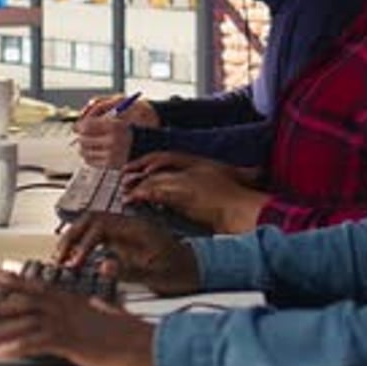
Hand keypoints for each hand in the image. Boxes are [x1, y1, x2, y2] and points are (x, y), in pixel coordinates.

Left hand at [0, 271, 153, 365]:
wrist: (149, 344)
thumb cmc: (133, 333)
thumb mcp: (113, 314)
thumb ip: (101, 306)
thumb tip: (96, 301)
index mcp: (76, 300)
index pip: (40, 287)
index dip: (16, 283)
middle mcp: (70, 307)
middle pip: (25, 304)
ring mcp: (71, 323)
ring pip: (26, 323)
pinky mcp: (74, 342)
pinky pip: (41, 342)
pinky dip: (20, 345)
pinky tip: (5, 351)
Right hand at [54, 211, 199, 295]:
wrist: (197, 269)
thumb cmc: (181, 271)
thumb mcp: (156, 275)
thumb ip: (128, 270)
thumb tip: (103, 266)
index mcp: (137, 228)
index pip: (101, 224)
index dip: (84, 241)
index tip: (75, 262)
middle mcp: (129, 225)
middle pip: (92, 219)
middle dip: (72, 236)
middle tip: (59, 258)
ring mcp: (126, 232)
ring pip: (93, 225)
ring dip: (76, 239)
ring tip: (63, 259)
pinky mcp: (125, 241)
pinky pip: (99, 236)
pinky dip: (84, 245)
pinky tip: (77, 260)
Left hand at [75, 95, 159, 167]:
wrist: (151, 142)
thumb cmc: (133, 125)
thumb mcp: (119, 114)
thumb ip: (99, 115)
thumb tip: (79, 125)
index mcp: (115, 126)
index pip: (87, 126)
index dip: (79, 125)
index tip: (78, 126)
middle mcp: (113, 141)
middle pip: (84, 139)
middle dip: (80, 137)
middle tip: (80, 134)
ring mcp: (112, 154)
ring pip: (85, 152)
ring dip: (83, 147)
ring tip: (85, 143)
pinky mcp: (112, 165)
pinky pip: (91, 161)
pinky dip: (88, 156)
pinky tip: (92, 151)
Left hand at [123, 150, 262, 189]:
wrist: (242, 210)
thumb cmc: (237, 198)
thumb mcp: (227, 179)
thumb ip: (207, 179)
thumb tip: (201, 184)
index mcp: (199, 162)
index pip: (167, 156)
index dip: (149, 161)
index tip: (135, 168)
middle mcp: (191, 167)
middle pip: (157, 165)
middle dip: (139, 172)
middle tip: (124, 180)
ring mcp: (187, 180)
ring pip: (155, 179)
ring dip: (138, 186)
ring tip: (125, 195)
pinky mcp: (183, 195)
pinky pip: (157, 192)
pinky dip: (143, 195)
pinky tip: (132, 200)